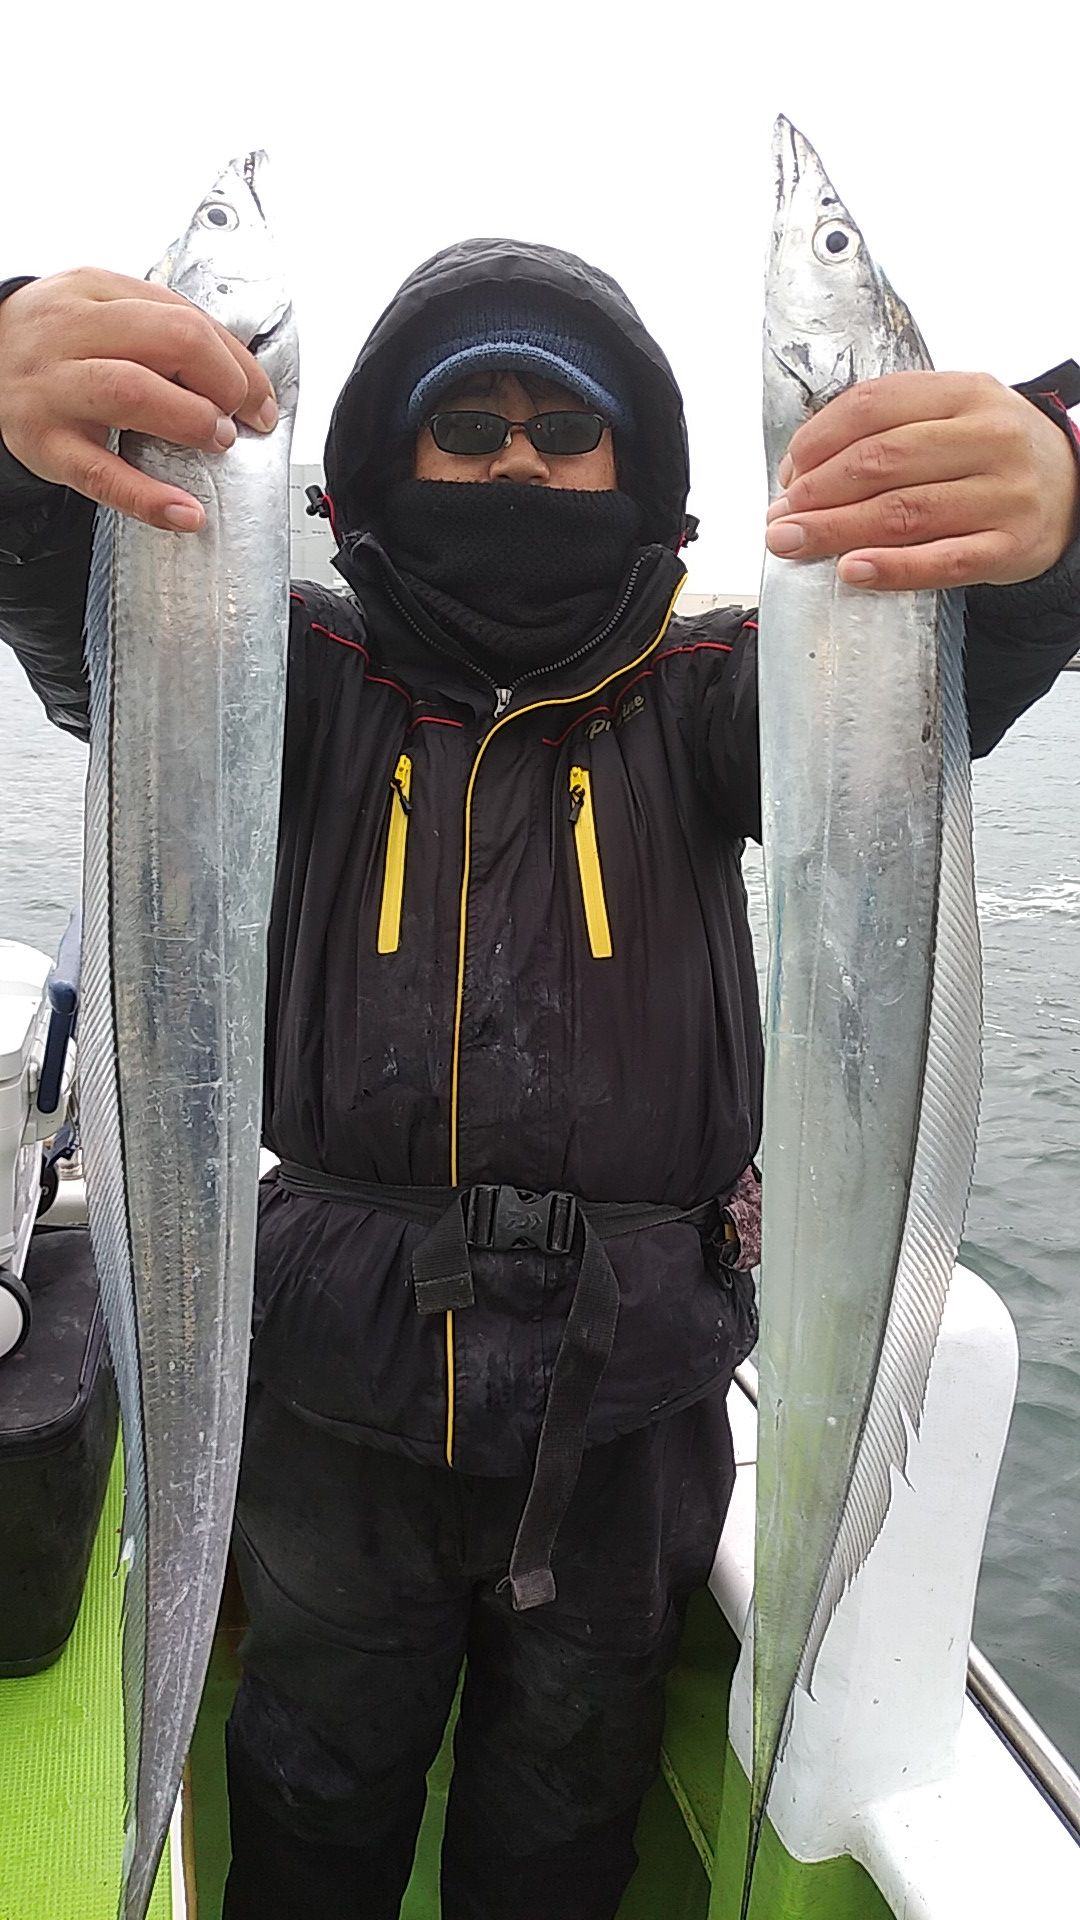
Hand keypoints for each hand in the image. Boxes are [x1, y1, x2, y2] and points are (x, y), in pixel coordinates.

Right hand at [0, 268, 279, 531]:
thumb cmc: (58, 345)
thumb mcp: (103, 315)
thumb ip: (163, 334)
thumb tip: (241, 379)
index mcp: (95, 293)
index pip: (185, 316)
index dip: (236, 362)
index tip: (258, 399)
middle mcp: (71, 333)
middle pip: (170, 340)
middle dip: (223, 381)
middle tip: (238, 418)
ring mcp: (55, 388)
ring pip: (134, 391)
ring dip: (191, 418)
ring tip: (216, 441)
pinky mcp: (46, 444)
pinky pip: (102, 474)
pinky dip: (150, 497)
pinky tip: (184, 512)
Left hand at [764, 370, 1079, 590]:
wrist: (1072, 489)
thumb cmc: (991, 455)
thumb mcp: (953, 416)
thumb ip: (890, 430)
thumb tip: (802, 474)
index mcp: (965, 392)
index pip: (874, 406)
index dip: (818, 440)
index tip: (787, 474)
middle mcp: (988, 437)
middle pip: (882, 461)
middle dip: (817, 492)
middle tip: (778, 517)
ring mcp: (1003, 493)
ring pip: (904, 512)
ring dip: (836, 530)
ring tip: (792, 543)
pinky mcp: (1011, 546)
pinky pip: (944, 562)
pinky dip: (893, 569)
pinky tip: (852, 572)